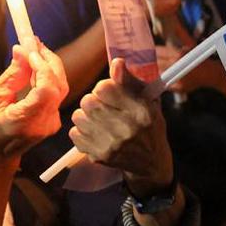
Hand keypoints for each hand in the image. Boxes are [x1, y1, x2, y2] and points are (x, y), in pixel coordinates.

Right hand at [0, 40, 66, 173]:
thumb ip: (12, 75)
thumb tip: (22, 50)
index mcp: (26, 121)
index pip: (48, 89)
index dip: (42, 66)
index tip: (30, 48)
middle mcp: (45, 123)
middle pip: (59, 85)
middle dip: (48, 60)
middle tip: (33, 41)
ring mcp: (52, 124)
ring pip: (60, 88)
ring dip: (49, 66)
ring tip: (33, 49)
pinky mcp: (52, 120)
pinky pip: (55, 94)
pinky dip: (47, 76)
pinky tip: (35, 65)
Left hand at [69, 58, 173, 187]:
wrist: (150, 163)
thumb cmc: (149, 127)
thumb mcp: (148, 102)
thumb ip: (130, 82)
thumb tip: (116, 62)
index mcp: (142, 112)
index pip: (104, 88)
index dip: (104, 87)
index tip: (111, 93)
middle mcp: (127, 129)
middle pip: (88, 101)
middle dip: (93, 101)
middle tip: (103, 107)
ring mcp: (112, 144)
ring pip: (78, 117)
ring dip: (86, 116)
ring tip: (98, 120)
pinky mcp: (100, 155)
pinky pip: (74, 134)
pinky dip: (82, 131)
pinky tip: (95, 133)